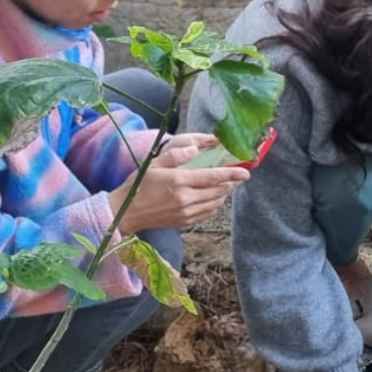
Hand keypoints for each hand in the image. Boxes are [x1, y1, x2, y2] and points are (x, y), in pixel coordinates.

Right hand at [107, 135, 248, 232]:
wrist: (125, 213)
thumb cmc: (137, 186)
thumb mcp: (153, 165)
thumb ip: (175, 156)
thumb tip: (196, 149)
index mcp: (179, 182)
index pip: (213, 177)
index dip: (232, 174)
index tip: (246, 171)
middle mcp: (186, 199)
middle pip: (218, 190)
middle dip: (231, 183)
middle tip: (239, 175)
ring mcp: (186, 213)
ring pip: (215, 203)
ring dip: (224, 194)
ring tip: (226, 185)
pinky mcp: (185, 222)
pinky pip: (207, 213)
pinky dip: (214, 205)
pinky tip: (213, 198)